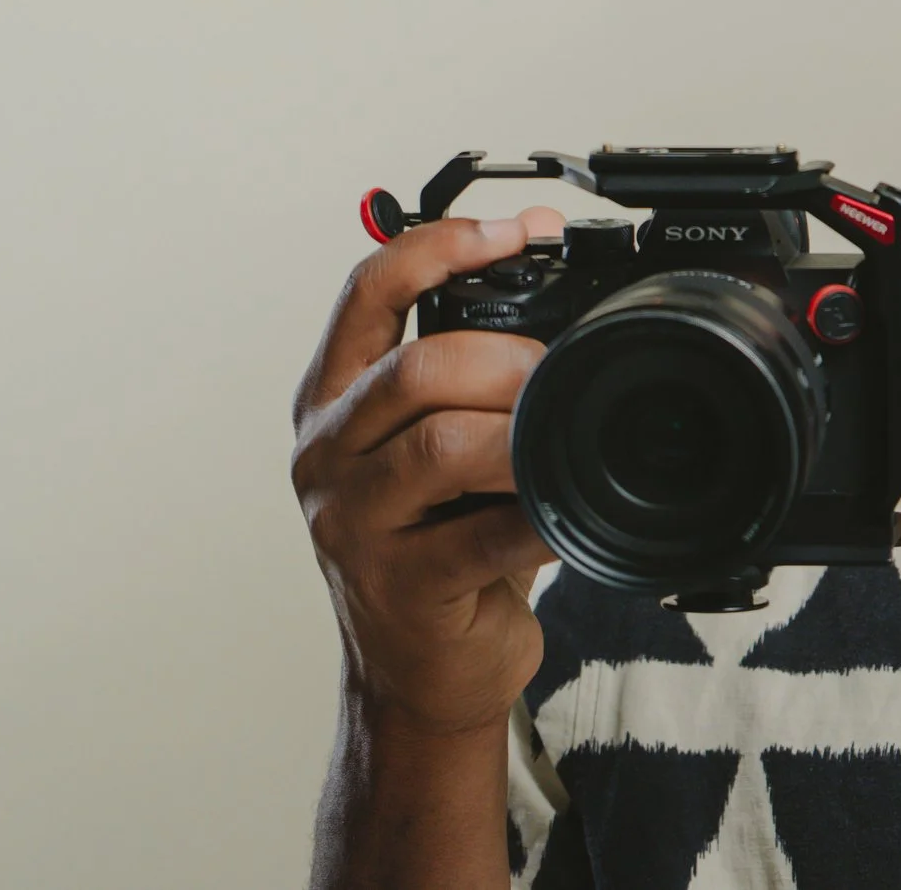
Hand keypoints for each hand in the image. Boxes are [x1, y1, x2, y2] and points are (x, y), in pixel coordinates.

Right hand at [292, 207, 564, 740]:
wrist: (424, 670)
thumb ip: (473, 379)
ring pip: (441, 445)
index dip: (442, 246)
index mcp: (333, 401)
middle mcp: (326, 453)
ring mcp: (352, 523)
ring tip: (568, 437)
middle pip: (414, 369)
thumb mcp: (442, 447)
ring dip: (523, 433)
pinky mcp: (398, 586)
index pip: (368, 292)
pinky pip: (483, 533)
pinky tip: (574, 510)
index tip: (521, 230)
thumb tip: (571, 302)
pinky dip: (544, 512)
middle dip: (507, 358)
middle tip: (563, 374)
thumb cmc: (446, 543)